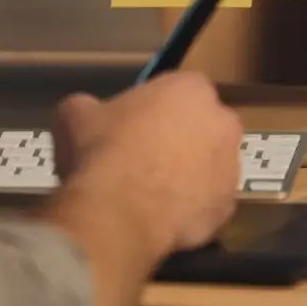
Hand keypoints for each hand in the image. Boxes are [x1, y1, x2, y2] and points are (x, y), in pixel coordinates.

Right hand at [51, 72, 242, 256]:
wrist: (117, 213)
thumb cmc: (101, 150)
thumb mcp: (76, 114)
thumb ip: (91, 107)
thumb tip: (86, 114)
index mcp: (191, 89)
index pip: (181, 88)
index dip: (157, 106)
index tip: (135, 122)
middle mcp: (222, 123)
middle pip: (203, 126)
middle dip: (181, 138)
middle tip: (145, 156)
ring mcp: (230, 169)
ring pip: (210, 167)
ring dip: (189, 175)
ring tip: (150, 192)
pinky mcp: (226, 209)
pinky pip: (207, 204)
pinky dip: (190, 210)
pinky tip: (160, 217)